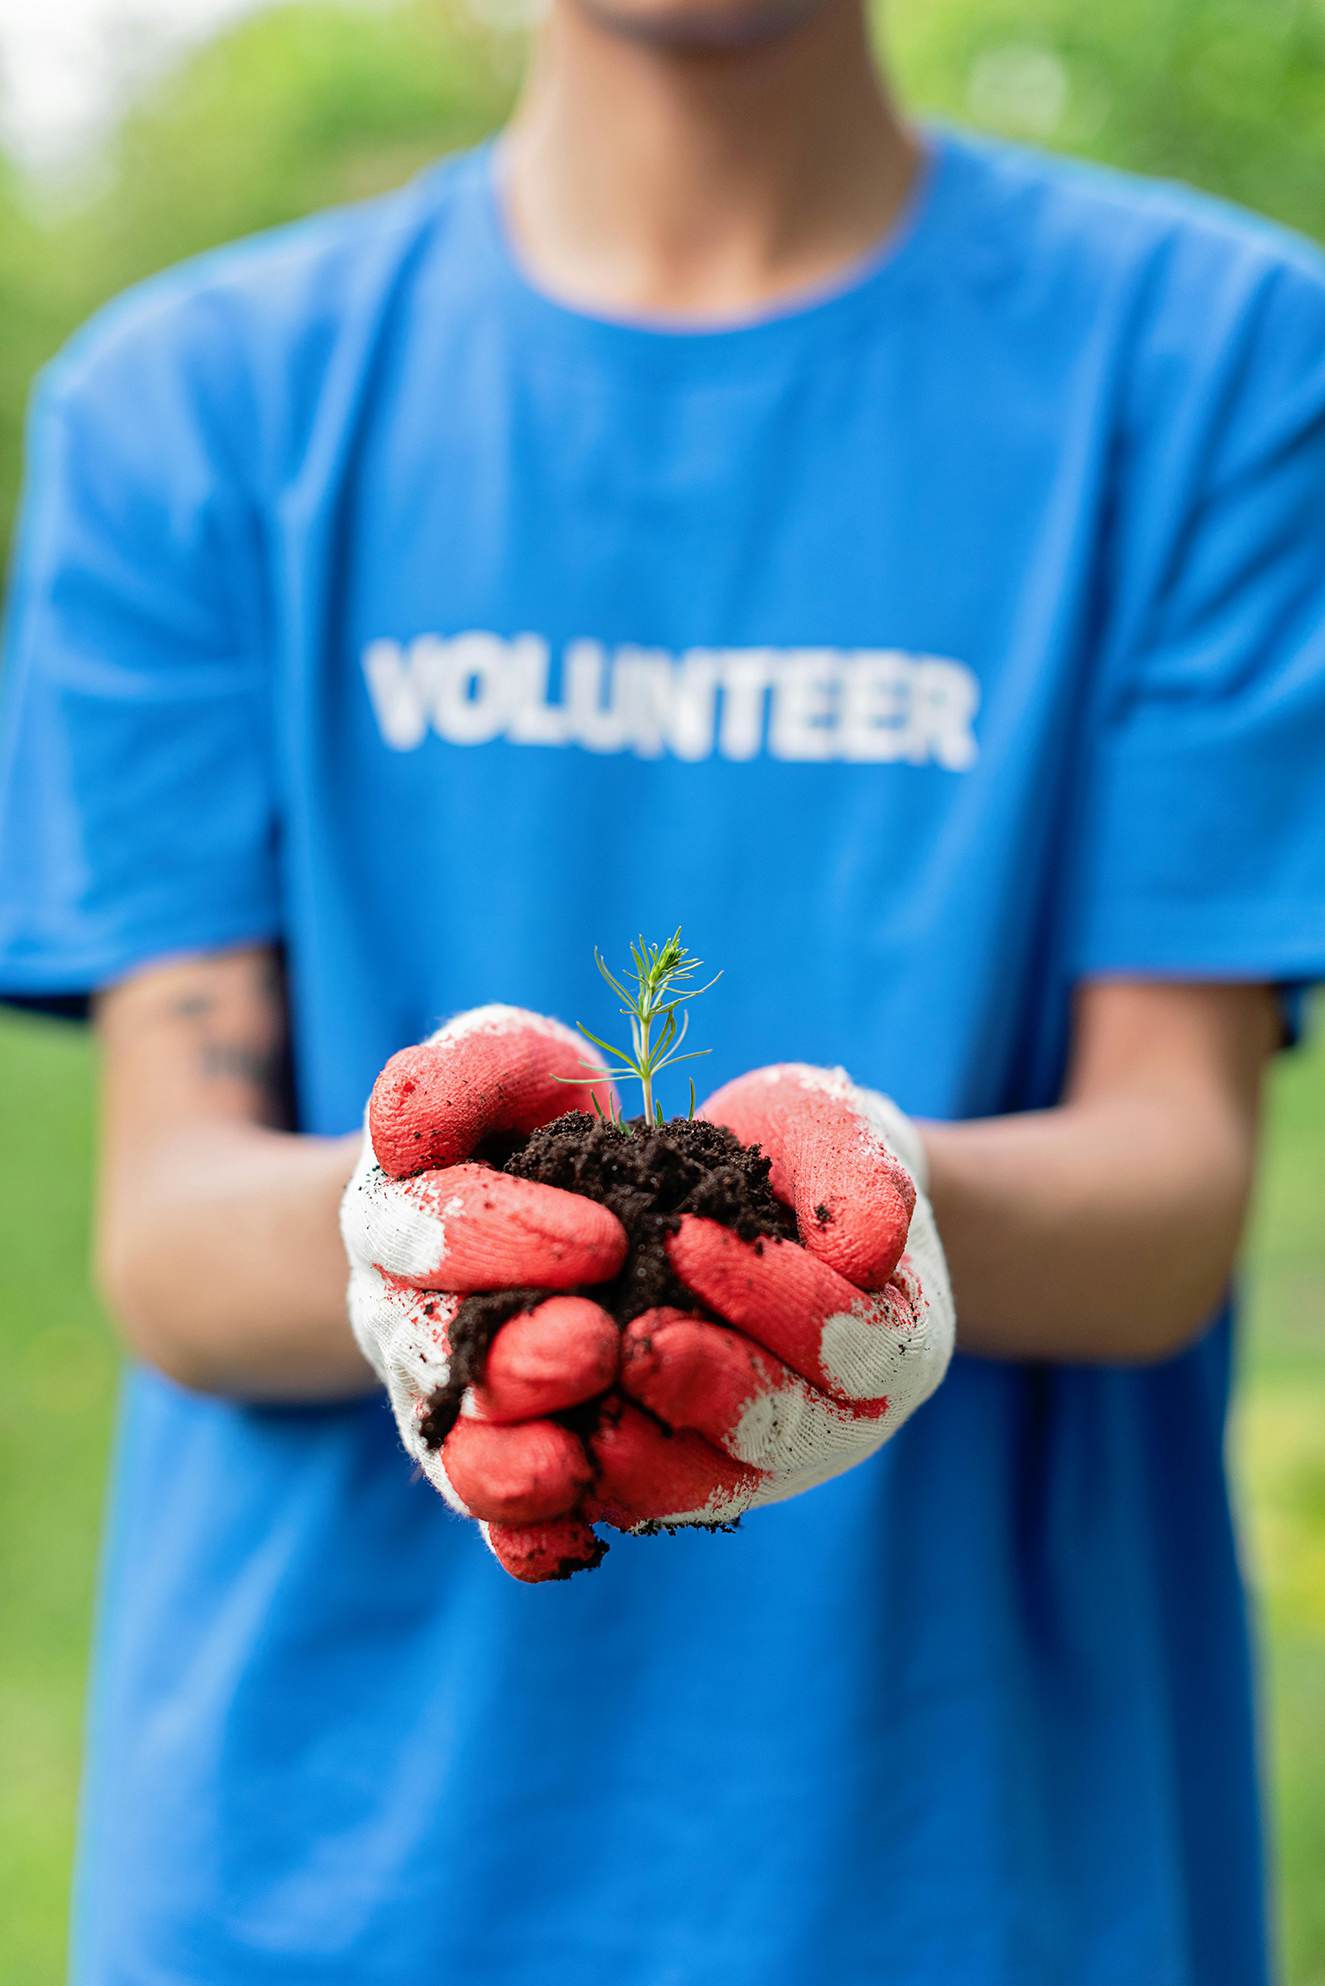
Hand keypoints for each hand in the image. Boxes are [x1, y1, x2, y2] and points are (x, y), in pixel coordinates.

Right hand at [340, 1005, 630, 1578]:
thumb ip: (462, 1074)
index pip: (432, 1227)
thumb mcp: (497, 1063)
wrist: (510, 1202)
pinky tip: (569, 1548)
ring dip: (504, 1465)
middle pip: (437, 1350)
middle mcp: (403, 1315)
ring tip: (567, 1469)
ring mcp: (442, 1397)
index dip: (505, 1235)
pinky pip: (493, 1512)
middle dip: (513, 1354)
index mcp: (396, 1214)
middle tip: (596, 1347)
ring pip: (453, 1447)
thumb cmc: (515, 1119)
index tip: (605, 1237)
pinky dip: (521, 1537)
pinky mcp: (490, 1457)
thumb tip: (403, 1128)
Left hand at [612, 1065, 953, 1520]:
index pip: (844, 1340)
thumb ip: (861, 1181)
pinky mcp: (686, 1472)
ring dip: (650, 1459)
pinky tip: (551, 1449)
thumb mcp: (838, 1136)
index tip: (686, 1236)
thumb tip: (867, 1255)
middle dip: (706, 1387)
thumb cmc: (803, 1153)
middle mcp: (838, 1425)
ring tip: (588, 1418)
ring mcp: (762, 1462)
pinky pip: (650, 1494)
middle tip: (632, 1341)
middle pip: (782, 1431)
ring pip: (713, 1483)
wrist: (755, 1194)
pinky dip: (601, 1483)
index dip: (768, 1295)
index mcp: (896, 1349)